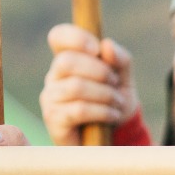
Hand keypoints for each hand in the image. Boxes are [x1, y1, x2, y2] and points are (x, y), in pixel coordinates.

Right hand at [39, 24, 138, 144]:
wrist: (115, 138)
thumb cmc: (114, 102)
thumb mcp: (124, 78)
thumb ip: (120, 59)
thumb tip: (106, 45)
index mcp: (69, 60)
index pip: (58, 36)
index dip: (75, 37)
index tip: (96, 48)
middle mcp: (54, 77)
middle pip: (67, 61)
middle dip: (99, 71)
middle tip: (115, 84)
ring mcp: (51, 98)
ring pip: (76, 87)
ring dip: (105, 95)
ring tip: (117, 103)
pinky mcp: (54, 119)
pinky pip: (79, 110)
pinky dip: (102, 111)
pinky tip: (112, 116)